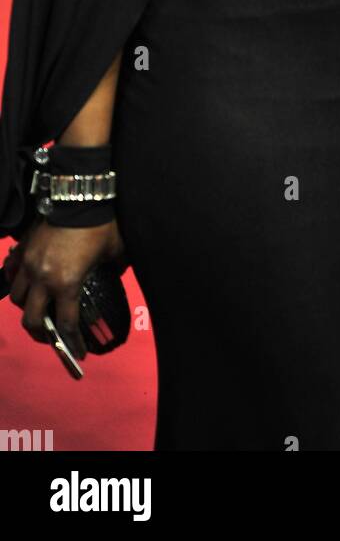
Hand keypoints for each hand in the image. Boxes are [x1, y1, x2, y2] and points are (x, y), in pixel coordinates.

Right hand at [3, 216, 126, 359]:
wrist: (79, 193)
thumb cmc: (101, 223)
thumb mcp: (115, 250)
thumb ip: (116, 268)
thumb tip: (118, 274)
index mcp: (66, 283)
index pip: (66, 324)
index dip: (72, 344)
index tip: (80, 354)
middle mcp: (42, 278)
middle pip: (31, 320)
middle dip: (41, 335)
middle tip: (53, 338)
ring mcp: (29, 264)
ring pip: (16, 298)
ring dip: (26, 309)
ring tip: (38, 311)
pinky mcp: (23, 249)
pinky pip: (12, 273)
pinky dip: (16, 283)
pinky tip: (25, 285)